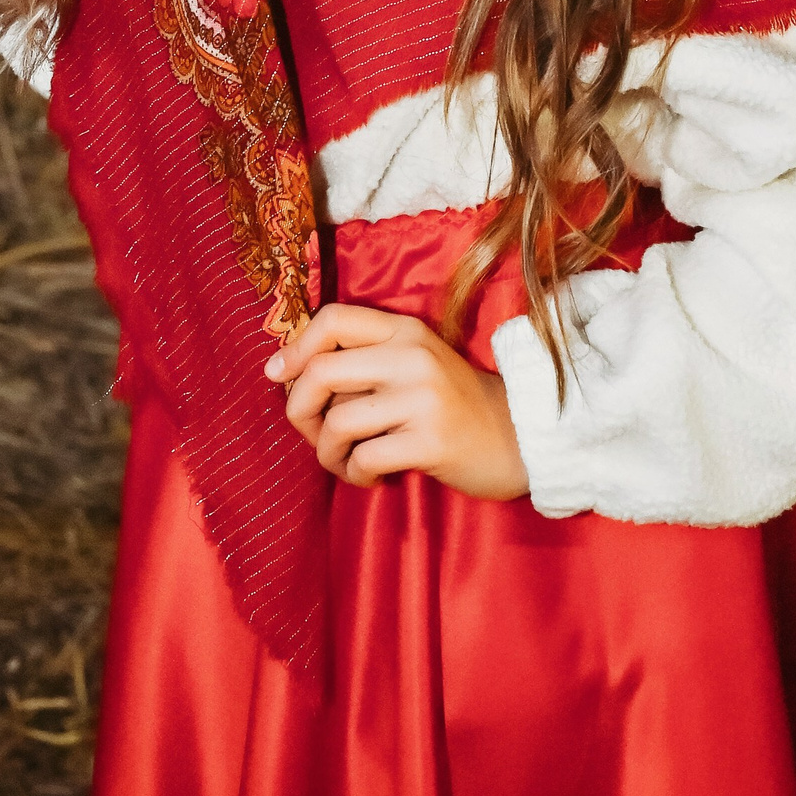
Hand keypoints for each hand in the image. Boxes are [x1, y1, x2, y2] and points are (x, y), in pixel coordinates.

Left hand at [266, 302, 529, 498]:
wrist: (518, 437)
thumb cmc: (452, 405)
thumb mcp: (413, 365)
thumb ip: (365, 361)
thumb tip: (291, 373)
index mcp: (403, 331)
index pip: (333, 318)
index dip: (295, 346)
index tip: (277, 375)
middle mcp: (411, 356)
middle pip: (321, 371)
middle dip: (300, 409)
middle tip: (313, 434)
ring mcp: (422, 398)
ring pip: (337, 421)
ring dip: (328, 453)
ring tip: (347, 463)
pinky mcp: (431, 441)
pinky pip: (364, 458)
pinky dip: (356, 474)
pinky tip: (373, 477)